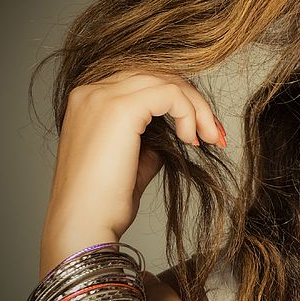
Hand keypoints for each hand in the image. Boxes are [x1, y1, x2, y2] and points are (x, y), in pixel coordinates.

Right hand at [39, 72, 224, 277]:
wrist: (83, 224)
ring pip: (167, 82)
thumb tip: (178, 129)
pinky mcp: (119, 108)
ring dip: (196, 109)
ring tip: (208, 139)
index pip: (144, 84)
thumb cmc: (104, 202)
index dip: (180, 103)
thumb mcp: (133, 160)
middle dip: (194, 103)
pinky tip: (190, 140)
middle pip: (158, 77)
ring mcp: (101, 96)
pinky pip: (170, 94)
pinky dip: (189, 113)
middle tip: (216, 134)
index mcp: (89, 102)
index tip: (203, 133)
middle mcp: (90, 92)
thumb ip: (152, 138)